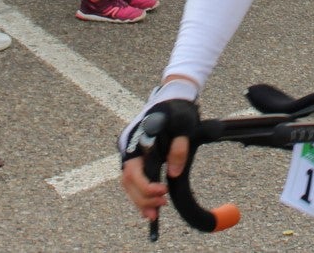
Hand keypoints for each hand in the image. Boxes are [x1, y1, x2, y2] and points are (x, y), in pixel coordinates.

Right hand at [120, 95, 200, 223]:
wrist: (174, 97)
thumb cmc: (179, 110)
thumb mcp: (185, 125)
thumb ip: (179, 148)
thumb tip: (173, 174)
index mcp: (138, 139)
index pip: (134, 170)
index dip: (146, 186)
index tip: (162, 192)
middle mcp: (130, 146)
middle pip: (129, 180)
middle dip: (142, 198)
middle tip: (161, 207)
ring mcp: (133, 152)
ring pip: (129, 183)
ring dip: (140, 200)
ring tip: (154, 215)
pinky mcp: (138, 157)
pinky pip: (134, 179)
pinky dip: (140, 194)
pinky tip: (149, 208)